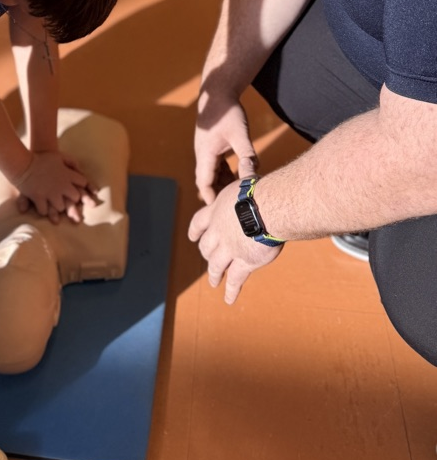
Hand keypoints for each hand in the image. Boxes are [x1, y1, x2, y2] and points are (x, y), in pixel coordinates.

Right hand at [14, 150, 96, 223]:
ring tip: (54, 205)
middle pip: (75, 197)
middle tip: (67, 199)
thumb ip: (71, 161)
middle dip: (72, 199)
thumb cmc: (41, 158)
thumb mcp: (59, 156)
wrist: (23, 163)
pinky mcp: (39, 198)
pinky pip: (44, 210)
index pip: (83, 182)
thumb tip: (79, 169)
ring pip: (61, 207)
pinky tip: (42, 208)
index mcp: (67, 174)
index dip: (81, 185)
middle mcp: (62, 185)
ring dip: (58, 206)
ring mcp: (50, 193)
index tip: (77, 186)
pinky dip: (44, 210)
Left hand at [188, 180, 282, 303]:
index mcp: (216, 211)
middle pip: (206, 247)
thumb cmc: (262, 190)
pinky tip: (229, 300)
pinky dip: (231, 291)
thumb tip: (250, 159)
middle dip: (206, 255)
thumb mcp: (248, 180)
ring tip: (213, 282)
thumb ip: (246, 175)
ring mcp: (228, 249)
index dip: (195, 231)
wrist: (268, 208)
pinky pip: (235, 280)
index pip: (199, 222)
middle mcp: (218, 232)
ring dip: (214, 274)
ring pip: (216, 265)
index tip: (192, 238)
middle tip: (207, 261)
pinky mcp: (243, 262)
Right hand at [194, 94, 257, 203]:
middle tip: (234, 208)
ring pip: (211, 175)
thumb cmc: (227, 111)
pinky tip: (237, 178)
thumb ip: (247, 153)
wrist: (217, 93)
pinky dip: (224, 174)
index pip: (204, 183)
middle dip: (218, 195)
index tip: (223, 211)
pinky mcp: (211, 147)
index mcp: (205, 153)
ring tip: (238, 196)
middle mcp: (202, 154)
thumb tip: (255, 171)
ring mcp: (206, 151)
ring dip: (222, 184)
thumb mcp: (240, 133)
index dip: (212, 199)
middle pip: (207, 182)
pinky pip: (215, 166)